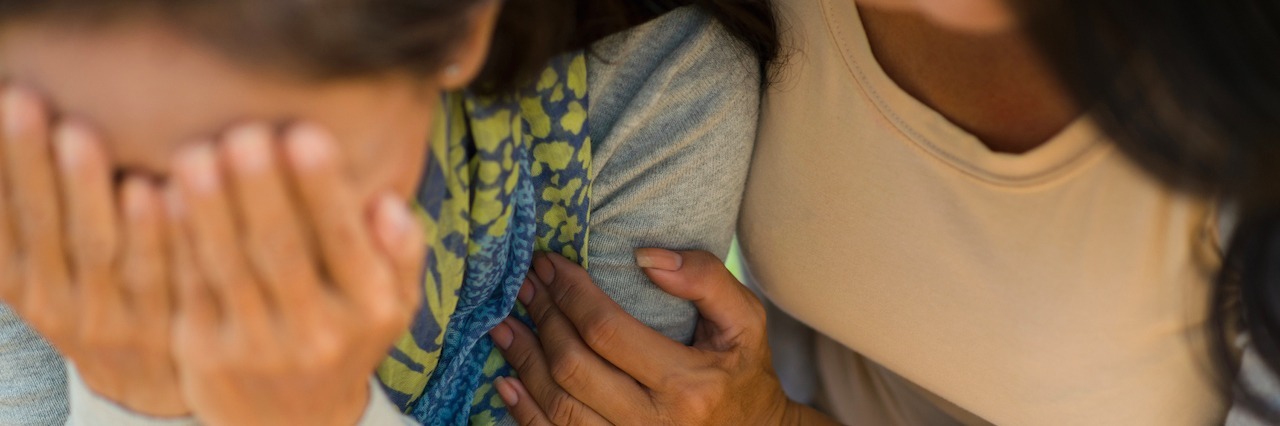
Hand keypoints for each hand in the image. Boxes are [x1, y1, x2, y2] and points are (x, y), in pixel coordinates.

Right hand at [0, 86, 187, 415]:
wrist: (146, 375)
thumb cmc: (89, 290)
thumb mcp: (43, 265)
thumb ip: (27, 211)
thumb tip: (7, 108)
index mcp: (19, 281)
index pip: (0, 221)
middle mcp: (56, 301)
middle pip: (42, 225)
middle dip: (30, 160)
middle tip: (23, 98)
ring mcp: (113, 314)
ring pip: (99, 247)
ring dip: (88, 188)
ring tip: (82, 132)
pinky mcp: (167, 322)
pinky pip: (164, 272)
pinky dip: (160, 230)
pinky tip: (162, 186)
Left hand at [165, 123, 424, 425]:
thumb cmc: (346, 338)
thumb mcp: (394, 305)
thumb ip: (402, 252)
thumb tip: (387, 202)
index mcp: (368, 310)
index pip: (343, 242)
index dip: (322, 190)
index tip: (305, 133)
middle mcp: (315, 331)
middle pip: (280, 252)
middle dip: (259, 191)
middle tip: (243, 134)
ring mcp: (257, 346)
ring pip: (227, 267)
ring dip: (207, 209)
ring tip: (194, 154)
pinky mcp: (205, 352)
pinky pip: (188, 288)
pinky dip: (175, 242)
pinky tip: (160, 198)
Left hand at [487, 250, 839, 425]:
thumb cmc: (743, 372)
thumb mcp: (746, 321)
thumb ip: (706, 279)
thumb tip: (645, 256)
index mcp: (689, 384)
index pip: (607, 331)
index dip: (570, 293)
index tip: (549, 263)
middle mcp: (656, 424)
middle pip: (575, 367)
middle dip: (542, 319)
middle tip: (524, 285)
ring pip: (559, 407)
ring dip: (524, 362)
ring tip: (505, 324)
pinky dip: (525, 412)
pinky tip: (507, 381)